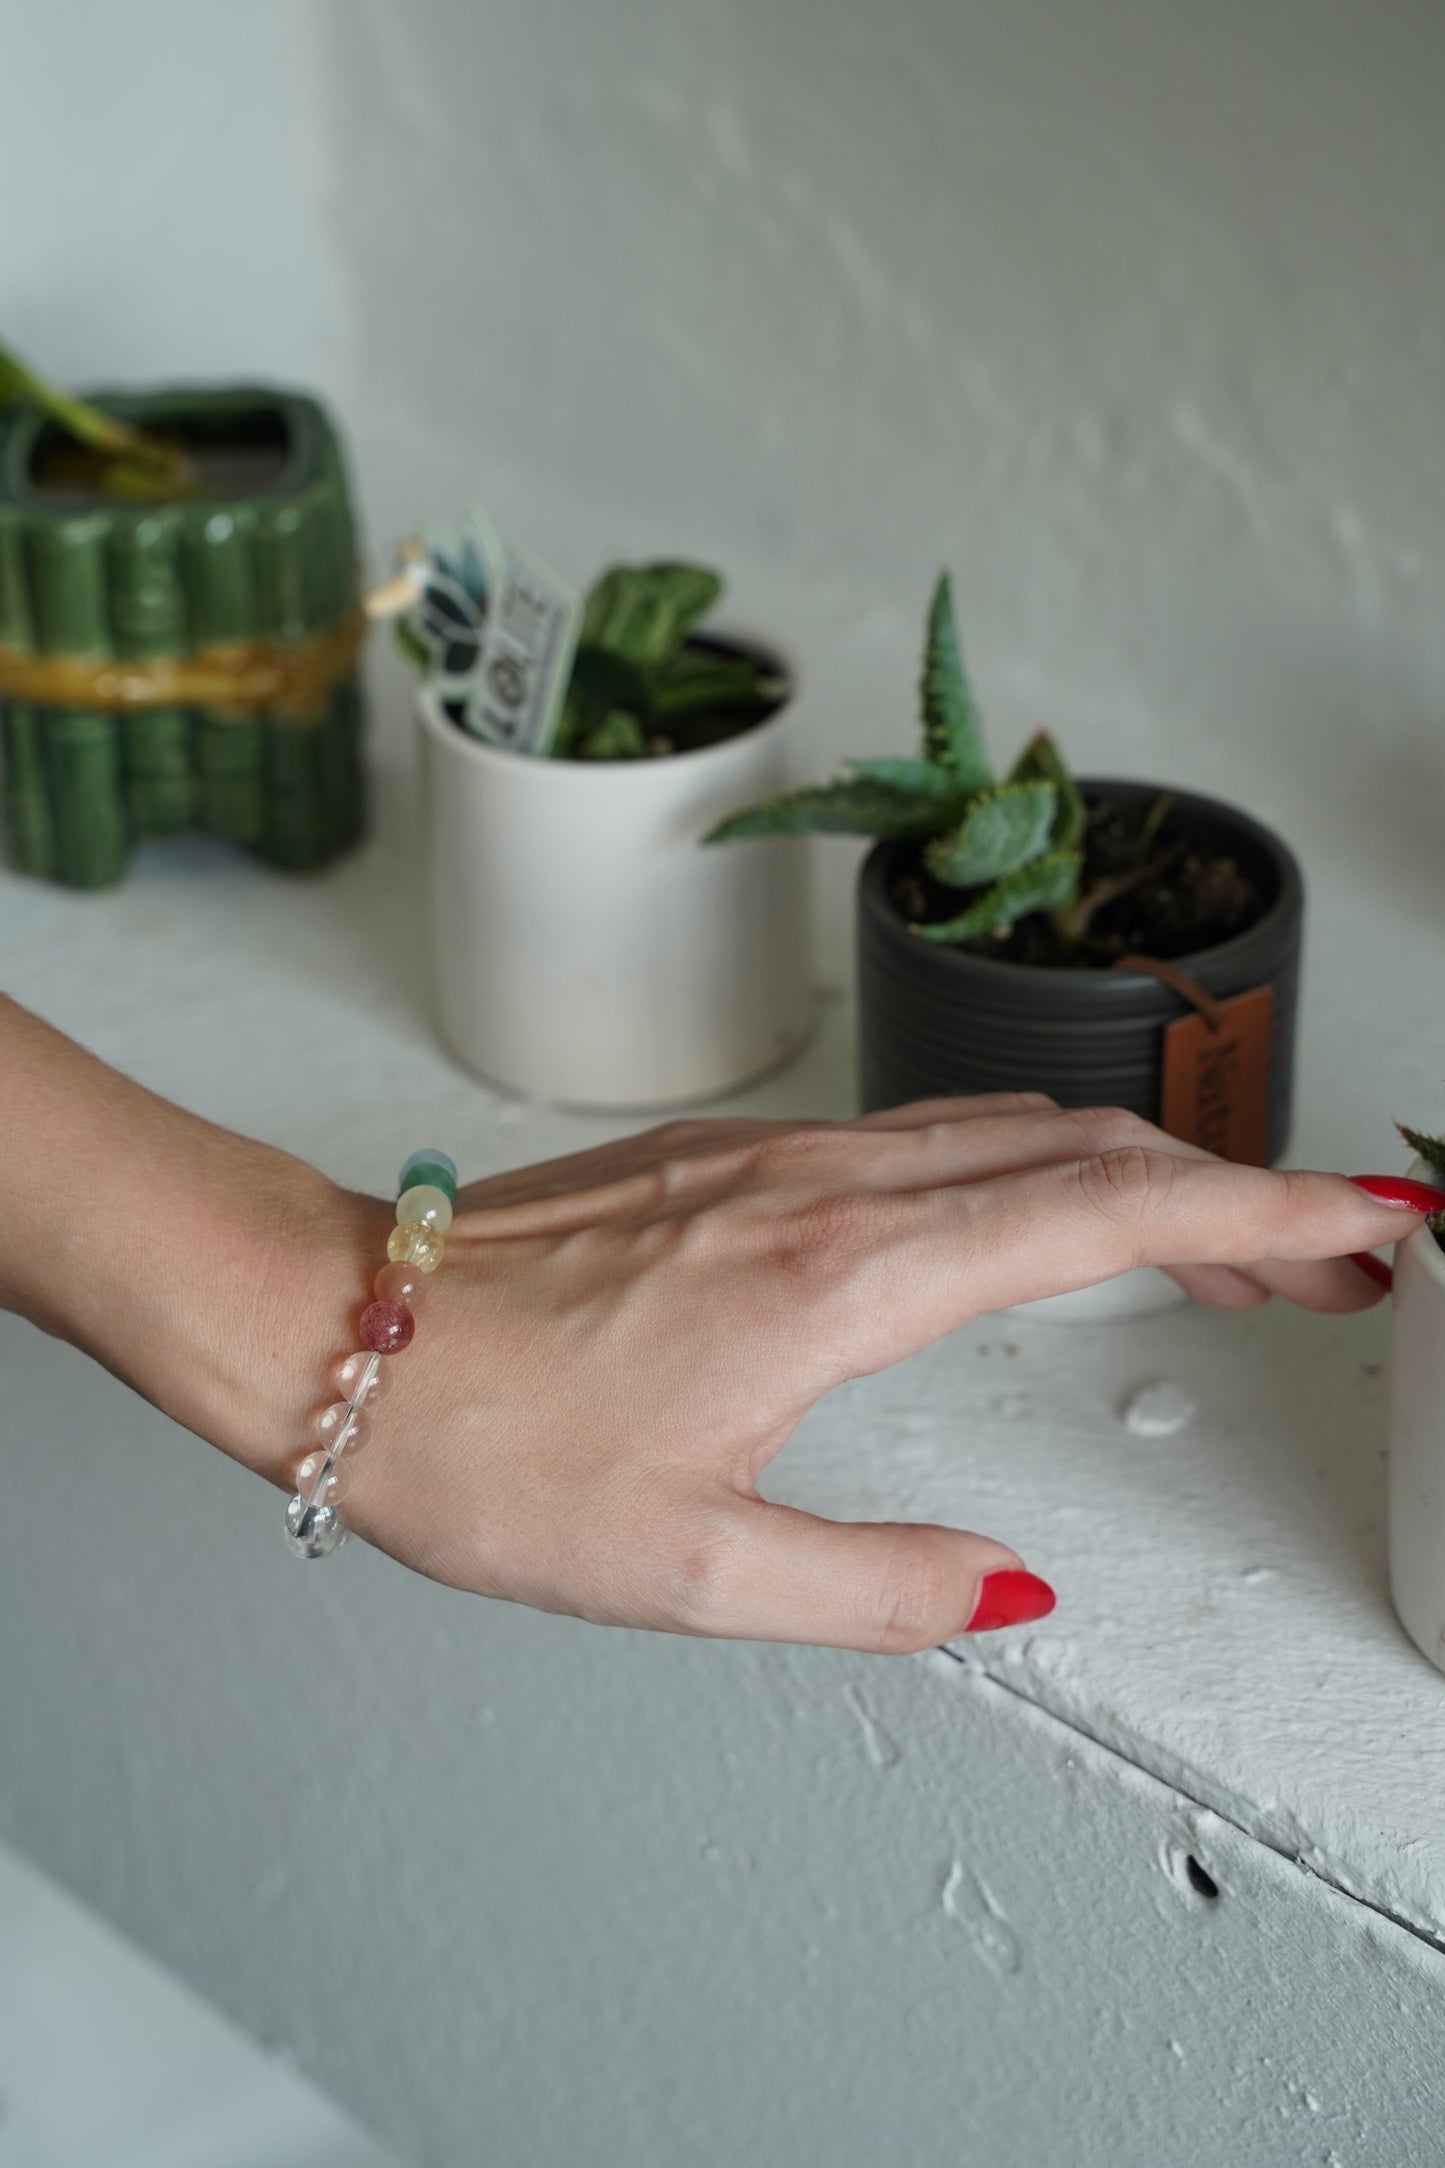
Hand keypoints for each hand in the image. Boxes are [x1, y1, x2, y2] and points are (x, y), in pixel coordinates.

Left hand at [308, 1093, 1416, 1652]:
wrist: (338, 1325)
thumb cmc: (479, 1440)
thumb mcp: (688, 1571)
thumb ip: (874, 1584)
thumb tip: (1006, 1587)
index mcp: (837, 1277)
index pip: (1104, 1215)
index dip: (1258, 1215)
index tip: (1360, 1219)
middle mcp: (823, 1185)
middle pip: (1085, 1147)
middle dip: (1234, 1194)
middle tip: (1331, 1255)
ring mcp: (780, 1154)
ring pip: (1011, 1128)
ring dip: (1139, 1172)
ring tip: (1219, 1246)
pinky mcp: (739, 1156)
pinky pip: (933, 1134)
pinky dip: (1035, 1162)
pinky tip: (1042, 1211)